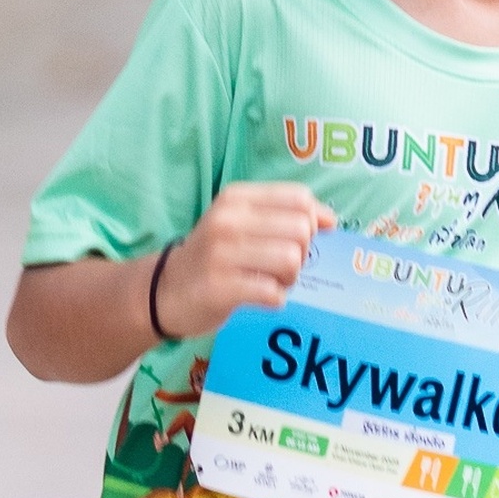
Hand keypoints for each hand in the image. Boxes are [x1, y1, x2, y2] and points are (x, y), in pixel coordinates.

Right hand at [156, 183, 335, 340]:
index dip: (313, 222)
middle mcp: (228, 220)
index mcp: (236, 198)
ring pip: (291, 260)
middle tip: (281, 266)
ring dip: (290, 278)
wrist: (166, 289)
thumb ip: (285, 215)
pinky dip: (275, 299)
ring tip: (270, 281)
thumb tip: (332, 220)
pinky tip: (259, 297)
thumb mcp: (242, 223)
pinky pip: (274, 293)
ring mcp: (222, 254)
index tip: (298, 240)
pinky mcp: (220, 287)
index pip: (299, 199)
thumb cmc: (215, 255)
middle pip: (301, 230)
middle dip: (302, 253)